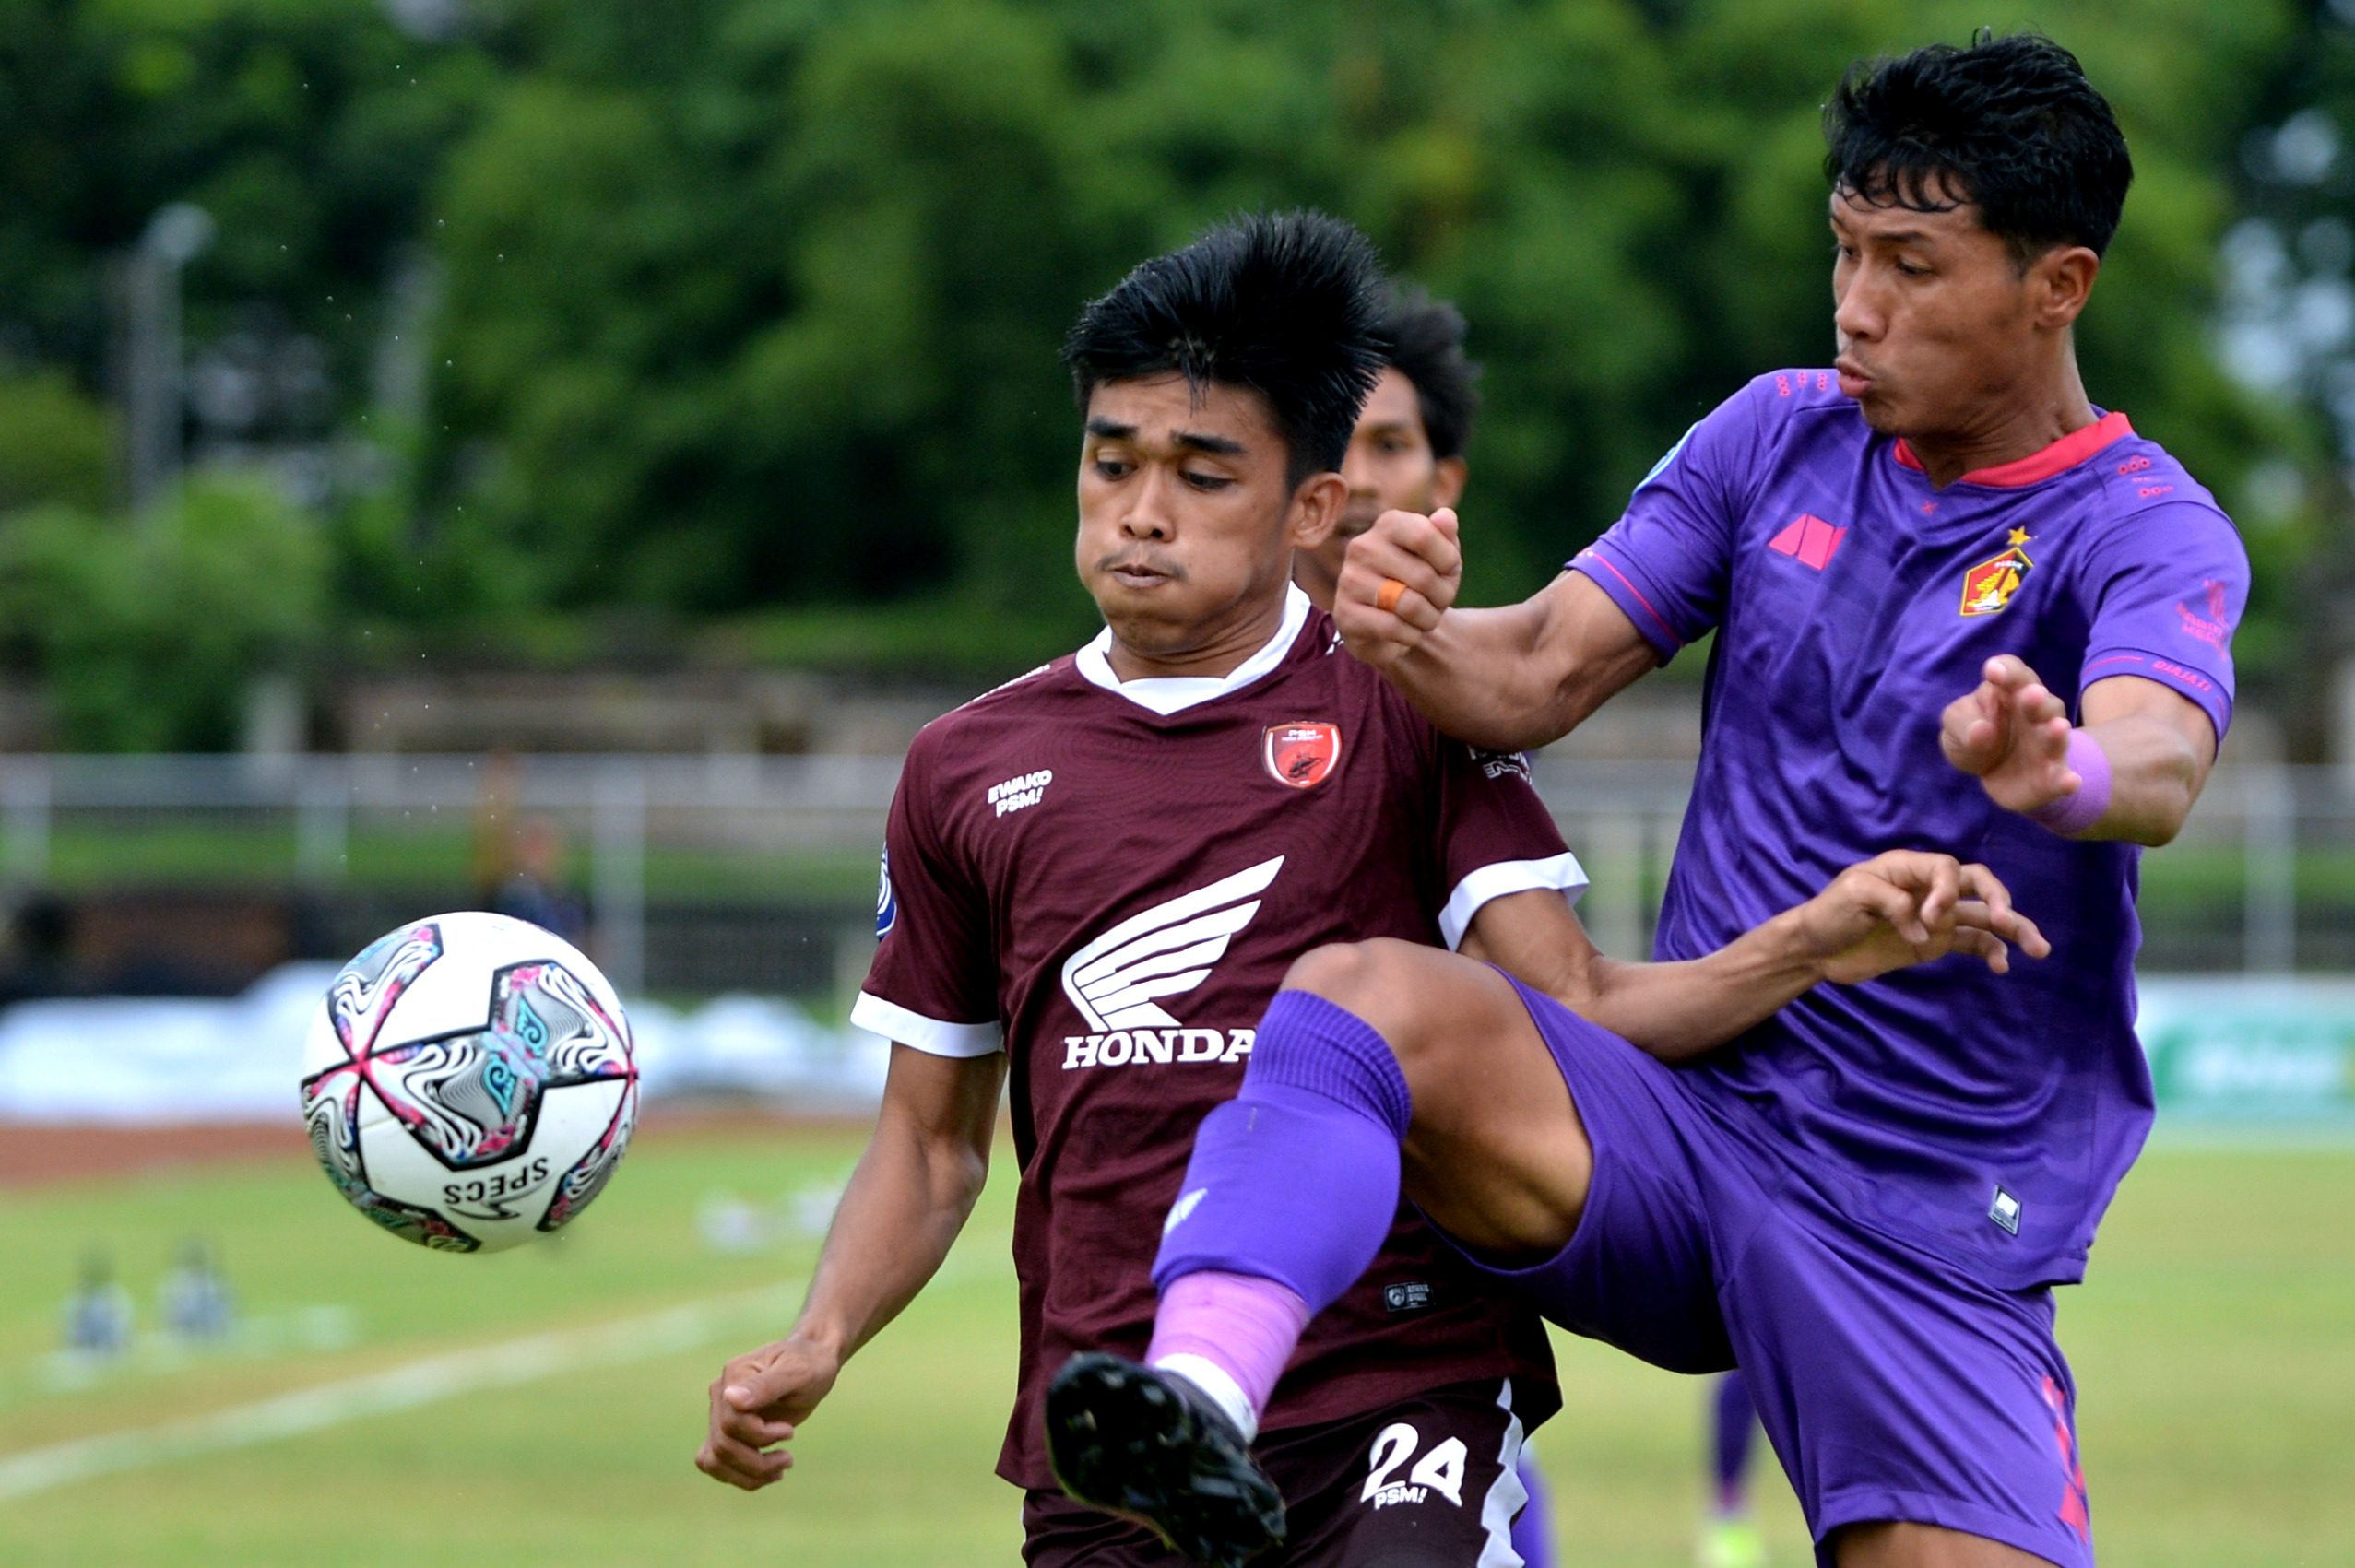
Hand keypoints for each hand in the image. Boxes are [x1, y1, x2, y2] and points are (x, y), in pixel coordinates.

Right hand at [694, 1334, 841, 1490]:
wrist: (814, 1361)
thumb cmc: (810, 1363)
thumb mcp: (798, 1372)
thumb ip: (765, 1386)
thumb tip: (731, 1398)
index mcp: (735, 1374)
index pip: (731, 1422)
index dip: (760, 1436)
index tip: (790, 1432)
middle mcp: (721, 1392)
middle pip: (723, 1445)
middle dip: (757, 1462)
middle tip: (788, 1460)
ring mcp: (720, 1412)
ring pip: (715, 1459)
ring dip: (748, 1474)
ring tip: (780, 1470)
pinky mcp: (727, 1429)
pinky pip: (715, 1461)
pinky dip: (738, 1475)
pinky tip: (767, 1474)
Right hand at [1334, 507, 1461, 667]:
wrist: (1391, 626)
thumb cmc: (1421, 584)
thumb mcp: (1442, 558)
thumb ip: (1446, 536)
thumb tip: (1446, 516)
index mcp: (1388, 524)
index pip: (1424, 535)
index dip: (1448, 560)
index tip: (1448, 570)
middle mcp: (1363, 546)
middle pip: (1423, 576)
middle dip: (1443, 597)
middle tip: (1439, 602)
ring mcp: (1349, 580)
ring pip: (1410, 605)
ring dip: (1429, 619)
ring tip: (1425, 618)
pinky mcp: (1344, 613)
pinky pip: (1392, 628)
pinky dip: (1410, 635)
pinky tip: (1407, 632)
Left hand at [1793, 851, 2050, 984]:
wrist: (1816, 948)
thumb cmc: (1829, 912)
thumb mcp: (1853, 895)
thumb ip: (1892, 903)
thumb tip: (1926, 930)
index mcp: (1908, 867)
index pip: (1947, 868)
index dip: (1948, 890)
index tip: (1930, 918)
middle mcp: (1929, 888)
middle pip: (1978, 883)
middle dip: (2000, 899)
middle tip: (2007, 921)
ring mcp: (1936, 916)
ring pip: (1985, 915)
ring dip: (2013, 929)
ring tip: (2040, 949)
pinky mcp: (1935, 942)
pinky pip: (1972, 943)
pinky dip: (1991, 951)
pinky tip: (2002, 966)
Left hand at [1940, 656, 2079, 813]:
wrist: (1994, 775)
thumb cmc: (1977, 738)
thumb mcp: (1957, 728)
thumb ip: (1962, 723)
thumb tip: (1981, 729)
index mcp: (2008, 692)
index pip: (2013, 672)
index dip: (2006, 669)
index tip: (1992, 672)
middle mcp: (2035, 713)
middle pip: (2040, 700)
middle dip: (2035, 698)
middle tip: (2031, 694)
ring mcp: (2047, 744)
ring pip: (2056, 734)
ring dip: (2056, 732)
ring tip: (2058, 727)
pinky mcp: (2052, 775)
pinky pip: (2061, 776)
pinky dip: (2066, 779)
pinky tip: (2071, 781)